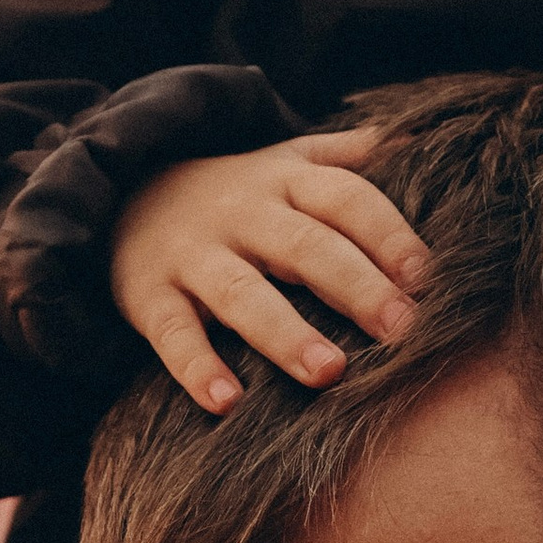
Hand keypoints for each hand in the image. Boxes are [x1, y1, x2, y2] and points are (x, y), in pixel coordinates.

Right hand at [108, 131, 426, 412]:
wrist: (118, 193)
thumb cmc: (232, 194)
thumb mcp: (285, 160)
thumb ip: (346, 155)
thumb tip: (416, 139)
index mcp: (285, 181)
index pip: (345, 199)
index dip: (387, 233)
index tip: (424, 277)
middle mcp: (242, 213)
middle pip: (304, 246)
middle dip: (355, 286)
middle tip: (400, 329)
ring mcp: (193, 255)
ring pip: (243, 293)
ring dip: (285, 333)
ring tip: (329, 371)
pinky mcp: (148, 295)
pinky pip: (173, 334)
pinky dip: (196, 368)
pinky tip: (227, 403)